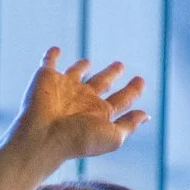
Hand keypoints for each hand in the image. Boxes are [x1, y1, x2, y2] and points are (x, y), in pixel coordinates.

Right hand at [15, 48, 146, 170]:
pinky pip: (49, 62)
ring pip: (76, 73)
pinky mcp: (46, 77)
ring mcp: (65, 88)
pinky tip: (55, 50)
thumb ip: (129, 124)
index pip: (121, 99)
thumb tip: (146, 115)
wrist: (43, 136)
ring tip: (87, 61)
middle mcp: (83, 100)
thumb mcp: (112, 136)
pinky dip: (51, 55)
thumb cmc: (78, 140)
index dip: (133, 90)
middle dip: (111, 74)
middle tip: (120, 65)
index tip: (141, 80)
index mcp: (100, 113)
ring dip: (81, 66)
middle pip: (102, 83)